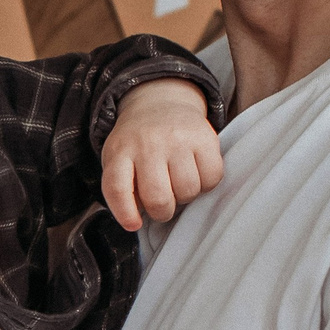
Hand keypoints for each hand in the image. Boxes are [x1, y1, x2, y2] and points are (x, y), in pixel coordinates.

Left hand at [102, 78, 225, 229]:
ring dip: (185, 197)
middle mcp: (148, 143)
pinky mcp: (205, 137)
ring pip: (187, 191)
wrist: (160, 104)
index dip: (125, 213)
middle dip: (162, 212)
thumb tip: (136, 221)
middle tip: (162, 204)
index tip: (134, 225)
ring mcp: (178, 139)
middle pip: (158, 198)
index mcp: (120, 151)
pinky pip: (212, 178)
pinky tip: (196, 173)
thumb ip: (121, 188)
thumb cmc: (137, 144)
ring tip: (178, 183)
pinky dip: (206, 184)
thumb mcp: (118, 159)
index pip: (117, 187)